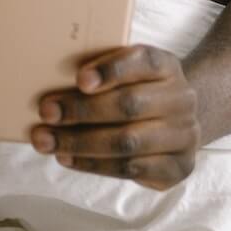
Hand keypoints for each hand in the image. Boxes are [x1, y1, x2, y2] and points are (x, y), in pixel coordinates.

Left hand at [31, 44, 199, 190]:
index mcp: (166, 66)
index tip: (79, 79)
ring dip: (79, 143)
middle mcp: (181, 99)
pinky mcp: (178, 167)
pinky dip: (93, 165)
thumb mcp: (126, 72)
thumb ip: (100, 71)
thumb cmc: (135, 90)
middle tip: (46, 112)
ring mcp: (184, 135)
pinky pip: (130, 169)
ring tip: (46, 141)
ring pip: (127, 142)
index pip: (143, 61)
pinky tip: (66, 158)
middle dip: (81, 110)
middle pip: (129, 105)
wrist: (176, 122)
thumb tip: (49, 79)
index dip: (111, 70)